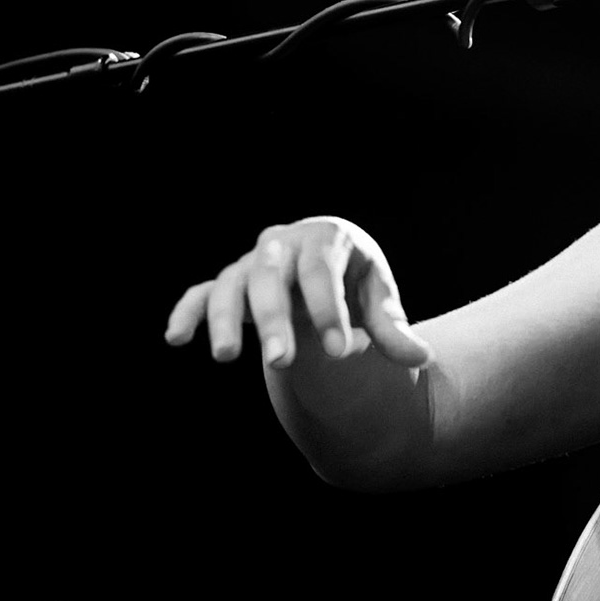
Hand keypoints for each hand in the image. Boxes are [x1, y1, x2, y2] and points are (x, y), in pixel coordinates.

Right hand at [164, 216, 431, 369]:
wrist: (327, 268)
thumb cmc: (357, 283)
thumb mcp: (379, 300)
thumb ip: (393, 330)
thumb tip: (423, 358)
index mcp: (328, 237)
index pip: (323, 271)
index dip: (330, 310)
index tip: (341, 352)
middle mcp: (284, 242)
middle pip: (271, 276)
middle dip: (274, 319)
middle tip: (281, 363)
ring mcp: (253, 262)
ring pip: (231, 283)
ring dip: (225, 318)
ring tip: (225, 357)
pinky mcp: (230, 283)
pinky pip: (203, 293)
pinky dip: (188, 311)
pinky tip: (176, 338)